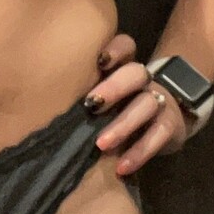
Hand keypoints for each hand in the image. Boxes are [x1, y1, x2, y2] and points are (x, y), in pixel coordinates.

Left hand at [86, 31, 193, 173]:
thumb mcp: (104, 97)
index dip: (116, 49)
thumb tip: (43, 104)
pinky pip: (158, 136)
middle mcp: (143, 81)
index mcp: (124, 68)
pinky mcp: (171, 126)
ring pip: (147, 104)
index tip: (99, 61)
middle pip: (136, 73)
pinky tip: (121, 167)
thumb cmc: (119, 109)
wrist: (166, 124)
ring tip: (101, 144)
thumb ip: (82, 93)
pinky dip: (139, 152)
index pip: (126, 46)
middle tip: (91, 105)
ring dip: (123, 125)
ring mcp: (160, 102)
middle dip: (115, 87)